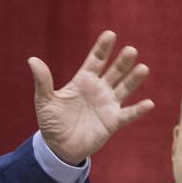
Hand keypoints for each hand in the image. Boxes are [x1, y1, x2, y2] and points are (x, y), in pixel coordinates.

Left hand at [29, 30, 153, 164]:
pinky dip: (138, 110)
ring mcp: (108, 104)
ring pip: (124, 88)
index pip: (95, 60)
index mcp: (83, 81)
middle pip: (114, 71)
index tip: (110, 34)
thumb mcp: (44, 101)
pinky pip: (128, 114)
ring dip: (133, 80)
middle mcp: (99, 89)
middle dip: (122, 61)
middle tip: (130, 50)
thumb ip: (43, 81)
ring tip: (143, 69)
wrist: (58, 147)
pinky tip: (149, 103)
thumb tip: (32, 60)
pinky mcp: (113, 122)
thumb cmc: (51, 122)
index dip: (102, 48)